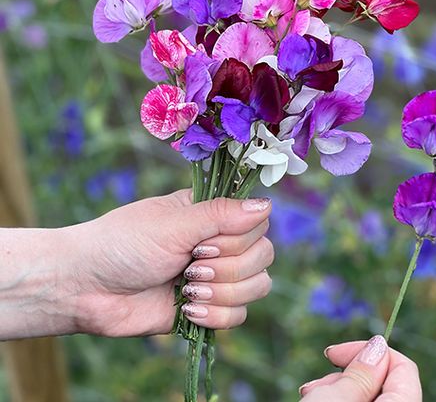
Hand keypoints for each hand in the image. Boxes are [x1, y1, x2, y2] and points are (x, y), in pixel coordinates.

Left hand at [60, 191, 273, 336]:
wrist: (85, 288)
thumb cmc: (123, 244)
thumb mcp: (173, 223)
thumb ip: (221, 214)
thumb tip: (266, 204)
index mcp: (212, 214)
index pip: (258, 222)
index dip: (239, 238)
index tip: (204, 242)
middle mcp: (219, 243)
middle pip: (263, 256)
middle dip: (229, 267)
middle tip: (191, 266)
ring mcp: (215, 276)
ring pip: (257, 287)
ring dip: (224, 292)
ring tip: (186, 289)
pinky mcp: (206, 307)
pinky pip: (239, 315)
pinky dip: (217, 315)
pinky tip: (188, 309)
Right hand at [300, 336, 421, 401]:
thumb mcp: (336, 399)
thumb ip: (361, 373)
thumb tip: (378, 345)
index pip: (403, 367)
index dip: (368, 352)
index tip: (334, 352)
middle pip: (383, 381)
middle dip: (348, 372)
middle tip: (318, 382)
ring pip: (368, 396)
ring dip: (338, 388)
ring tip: (310, 394)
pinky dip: (340, 401)